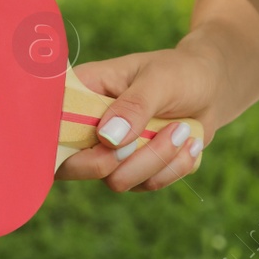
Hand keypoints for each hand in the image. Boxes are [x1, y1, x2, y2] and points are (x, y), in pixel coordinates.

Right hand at [56, 44, 224, 192]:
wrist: (211, 89)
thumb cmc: (180, 72)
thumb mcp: (160, 79)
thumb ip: (134, 106)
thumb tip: (109, 139)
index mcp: (81, 94)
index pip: (48, 126)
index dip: (61, 144)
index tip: (107, 143)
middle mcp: (87, 128)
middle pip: (73, 167)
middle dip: (124, 159)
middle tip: (161, 133)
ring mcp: (108, 153)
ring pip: (117, 181)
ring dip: (159, 159)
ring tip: (183, 130)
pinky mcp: (133, 171)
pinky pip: (147, 186)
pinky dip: (175, 167)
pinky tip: (189, 142)